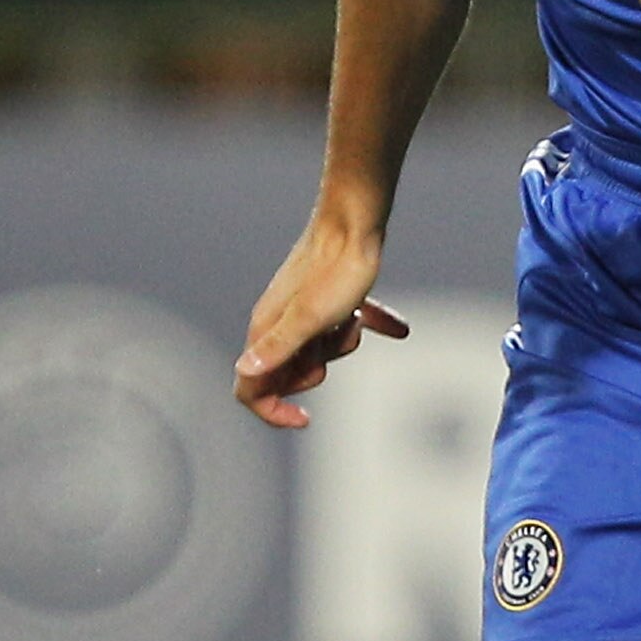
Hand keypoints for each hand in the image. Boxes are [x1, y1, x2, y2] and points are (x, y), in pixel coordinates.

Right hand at [233, 220, 407, 428]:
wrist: (356, 222)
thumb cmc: (335, 272)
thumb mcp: (309, 318)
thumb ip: (278, 348)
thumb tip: (244, 373)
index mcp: (266, 330)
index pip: (250, 389)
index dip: (272, 411)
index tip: (306, 417)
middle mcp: (278, 322)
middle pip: (289, 373)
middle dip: (316, 370)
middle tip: (334, 344)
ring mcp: (302, 310)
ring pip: (318, 351)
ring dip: (341, 343)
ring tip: (353, 318)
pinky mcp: (326, 298)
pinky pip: (343, 325)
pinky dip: (366, 325)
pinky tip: (397, 328)